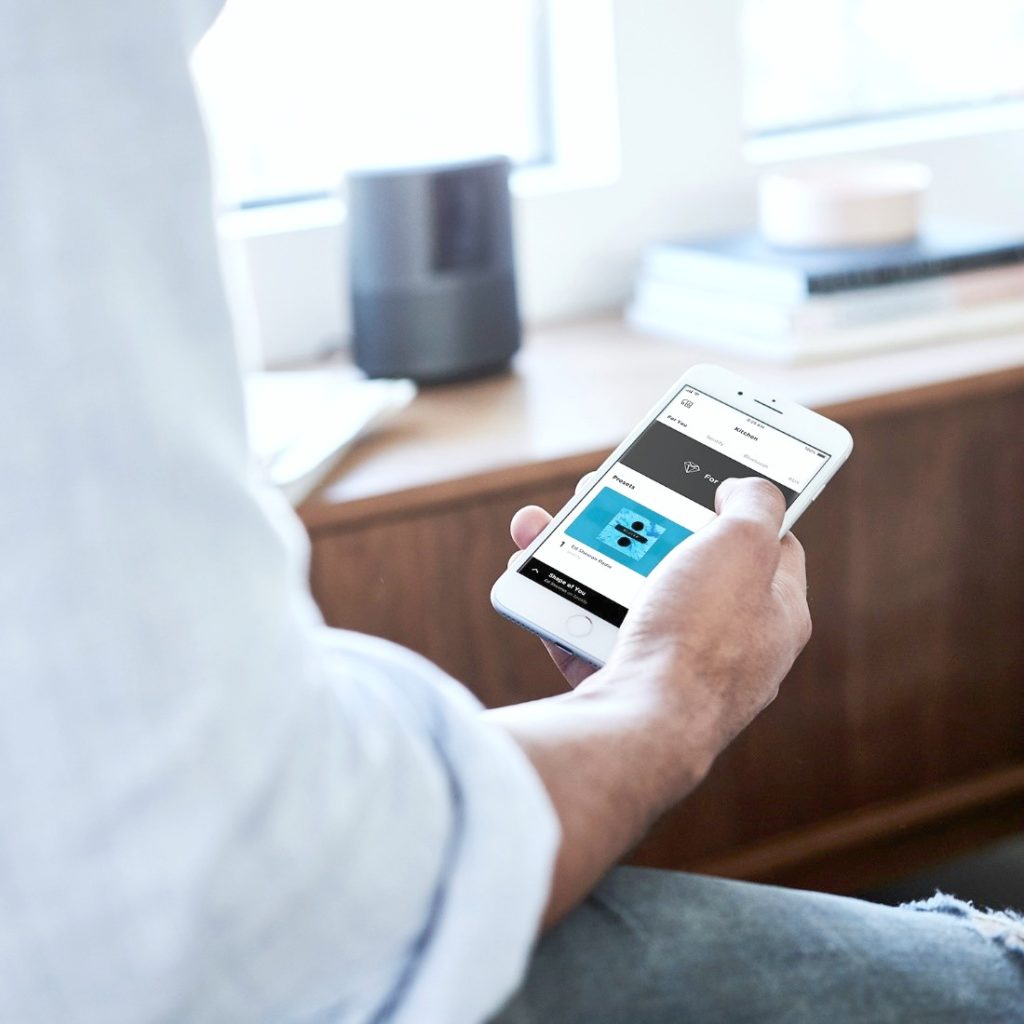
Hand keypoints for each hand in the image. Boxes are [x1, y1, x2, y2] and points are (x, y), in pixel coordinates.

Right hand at [509, 476, 809, 756]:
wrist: (640, 727)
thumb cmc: (700, 637)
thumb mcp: (745, 543)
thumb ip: (755, 503)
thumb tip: (745, 487)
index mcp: (775, 614)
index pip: (768, 547)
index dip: (736, 507)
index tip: (702, 481)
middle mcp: (730, 645)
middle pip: (684, 566)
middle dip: (639, 527)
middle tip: (606, 497)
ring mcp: (675, 669)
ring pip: (628, 597)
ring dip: (586, 559)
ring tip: (549, 527)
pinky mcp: (625, 687)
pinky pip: (590, 635)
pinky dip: (563, 606)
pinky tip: (538, 577)